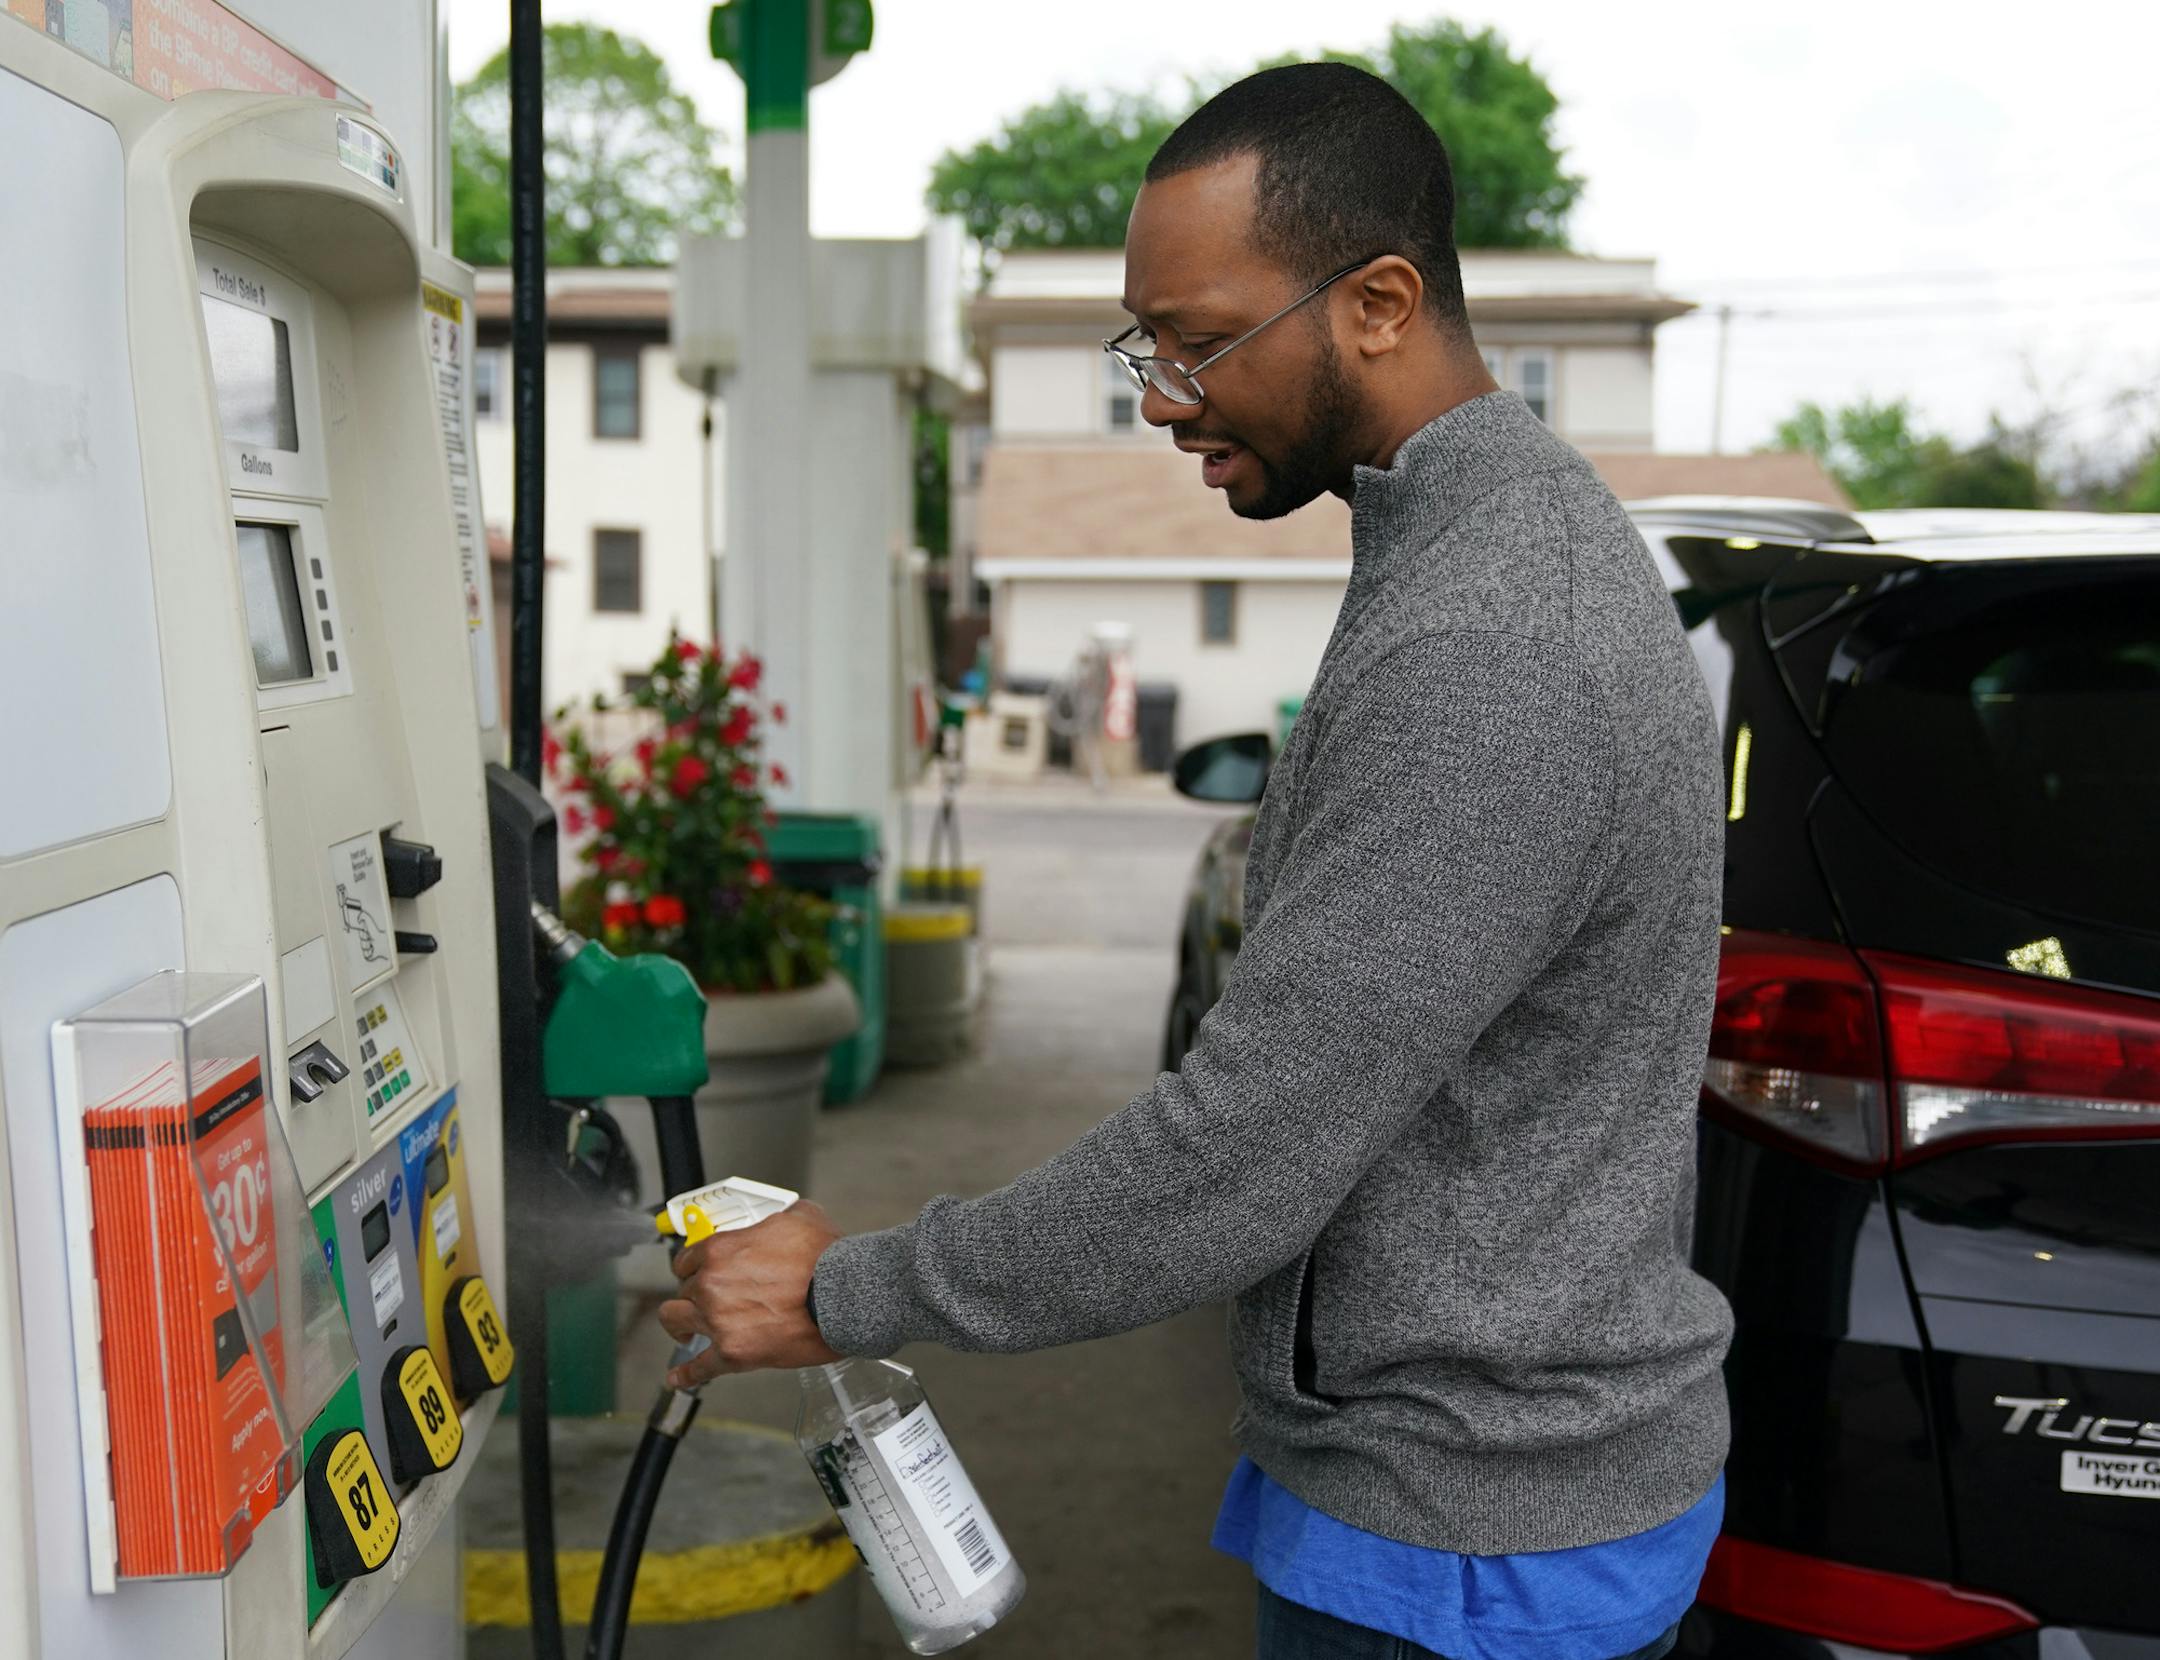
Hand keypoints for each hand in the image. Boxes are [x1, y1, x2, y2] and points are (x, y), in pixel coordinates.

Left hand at [658, 1200, 843, 1386]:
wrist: (843, 1297)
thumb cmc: (826, 1260)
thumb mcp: (802, 1217)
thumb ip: (779, 1219)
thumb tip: (784, 1220)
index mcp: (721, 1250)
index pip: (687, 1258)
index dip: (694, 1265)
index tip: (699, 1271)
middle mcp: (711, 1284)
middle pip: (684, 1289)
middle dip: (695, 1293)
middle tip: (707, 1298)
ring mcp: (717, 1320)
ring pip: (676, 1322)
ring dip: (679, 1325)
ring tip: (685, 1331)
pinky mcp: (732, 1353)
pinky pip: (698, 1368)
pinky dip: (686, 1374)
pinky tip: (678, 1377)